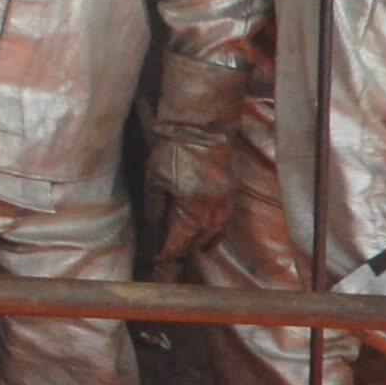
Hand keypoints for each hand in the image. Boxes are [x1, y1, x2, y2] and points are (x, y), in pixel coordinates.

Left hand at [147, 135, 237, 260]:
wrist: (203, 128)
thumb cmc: (175, 150)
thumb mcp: (155, 178)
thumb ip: (155, 206)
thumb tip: (155, 225)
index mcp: (193, 208)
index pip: (181, 240)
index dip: (169, 250)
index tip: (159, 256)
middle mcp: (212, 209)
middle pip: (199, 239)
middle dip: (185, 249)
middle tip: (171, 254)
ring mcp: (225, 202)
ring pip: (215, 232)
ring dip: (203, 242)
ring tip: (193, 249)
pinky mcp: (230, 193)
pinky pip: (224, 220)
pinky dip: (216, 230)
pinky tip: (209, 231)